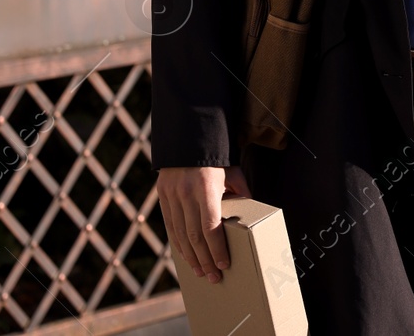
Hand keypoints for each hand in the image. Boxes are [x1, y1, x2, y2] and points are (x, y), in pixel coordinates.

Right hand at [156, 165, 250, 283]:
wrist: (188, 136)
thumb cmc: (216, 156)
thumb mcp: (233, 171)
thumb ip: (241, 192)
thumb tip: (250, 212)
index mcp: (206, 188)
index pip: (211, 228)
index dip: (217, 249)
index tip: (224, 264)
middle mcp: (186, 193)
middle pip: (194, 236)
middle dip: (205, 260)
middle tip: (215, 277)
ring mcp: (172, 194)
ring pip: (180, 235)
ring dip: (191, 257)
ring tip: (201, 272)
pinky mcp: (163, 195)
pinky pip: (170, 225)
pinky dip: (178, 243)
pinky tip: (187, 256)